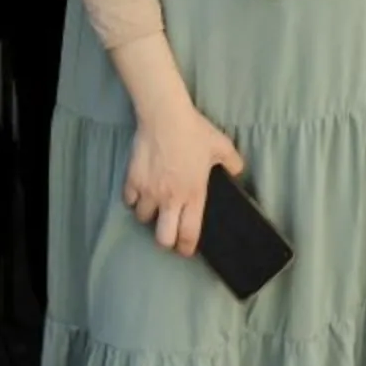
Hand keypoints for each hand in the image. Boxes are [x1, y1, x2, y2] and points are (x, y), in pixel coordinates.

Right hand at [125, 100, 243, 256]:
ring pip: (143, 219)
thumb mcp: (222, 146)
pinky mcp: (132, 179)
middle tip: (168, 231)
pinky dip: (133, 199)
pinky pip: (128, 200)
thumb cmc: (195, 132)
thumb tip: (237, 172)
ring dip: (148, 215)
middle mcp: (170, 198)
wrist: (165, 116)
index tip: (186, 249)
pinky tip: (139, 191)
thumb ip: (233, 163)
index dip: (187, 248)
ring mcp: (149, 190)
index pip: (189, 234)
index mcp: (193, 195)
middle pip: (163, 238)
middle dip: (166, 240)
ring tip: (153, 206)